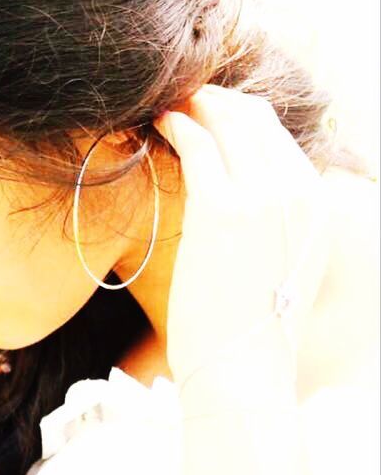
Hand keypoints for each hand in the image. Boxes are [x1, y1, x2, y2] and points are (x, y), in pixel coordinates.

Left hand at [152, 85, 332, 390]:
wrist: (243, 374)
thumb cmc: (251, 334)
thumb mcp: (283, 270)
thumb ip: (276, 227)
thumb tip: (249, 212)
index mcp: (316, 204)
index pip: (278, 136)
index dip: (238, 116)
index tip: (207, 113)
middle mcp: (299, 190)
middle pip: (255, 116)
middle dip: (214, 101)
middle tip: (181, 100)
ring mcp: (263, 196)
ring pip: (227, 120)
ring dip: (193, 105)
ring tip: (166, 107)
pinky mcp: (222, 207)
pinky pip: (197, 143)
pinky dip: (177, 124)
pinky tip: (159, 123)